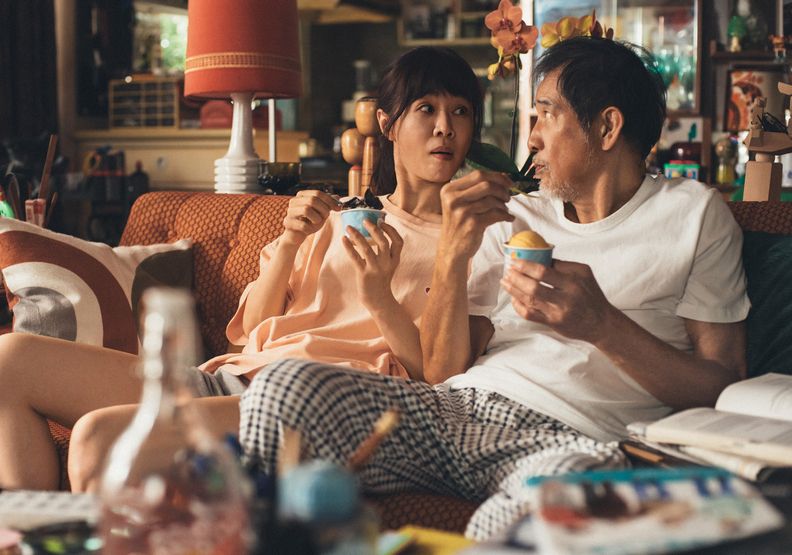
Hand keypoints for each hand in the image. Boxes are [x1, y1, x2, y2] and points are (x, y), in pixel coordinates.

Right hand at [281, 190, 340, 246]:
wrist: (297, 235)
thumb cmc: (309, 222)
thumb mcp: (321, 212)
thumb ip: (328, 204)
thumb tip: (338, 197)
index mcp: (302, 195)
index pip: (318, 193)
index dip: (330, 200)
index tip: (339, 208)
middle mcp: (294, 201)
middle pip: (312, 200)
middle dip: (324, 209)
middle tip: (327, 217)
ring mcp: (289, 211)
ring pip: (306, 209)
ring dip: (317, 218)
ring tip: (316, 222)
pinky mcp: (287, 222)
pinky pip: (302, 225)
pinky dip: (309, 228)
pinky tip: (308, 230)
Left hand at [341, 220, 403, 311]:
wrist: (378, 300)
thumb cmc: (381, 279)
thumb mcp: (388, 265)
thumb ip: (385, 252)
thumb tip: (375, 231)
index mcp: (394, 260)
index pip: (398, 241)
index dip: (391, 230)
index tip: (381, 221)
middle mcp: (387, 263)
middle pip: (383, 242)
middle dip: (374, 229)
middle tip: (365, 220)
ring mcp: (375, 269)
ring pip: (367, 248)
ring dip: (357, 236)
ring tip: (349, 227)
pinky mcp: (364, 274)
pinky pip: (355, 258)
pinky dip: (348, 247)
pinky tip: (343, 239)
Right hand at [439, 170, 513, 261]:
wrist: (451, 249)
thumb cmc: (460, 224)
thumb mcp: (460, 203)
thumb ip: (476, 189)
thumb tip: (504, 177)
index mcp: (449, 190)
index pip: (478, 174)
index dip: (497, 176)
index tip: (508, 182)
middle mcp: (453, 199)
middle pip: (486, 185)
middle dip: (502, 190)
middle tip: (507, 197)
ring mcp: (462, 212)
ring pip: (492, 200)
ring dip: (503, 205)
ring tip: (504, 210)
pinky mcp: (472, 224)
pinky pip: (495, 214)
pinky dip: (506, 215)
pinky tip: (508, 218)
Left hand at [500, 260, 618, 343]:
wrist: (601, 322)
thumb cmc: (591, 294)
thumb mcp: (584, 273)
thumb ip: (562, 265)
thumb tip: (539, 256)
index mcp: (573, 281)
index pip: (544, 272)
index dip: (526, 266)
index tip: (515, 261)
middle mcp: (566, 298)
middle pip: (534, 287)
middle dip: (516, 277)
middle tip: (507, 271)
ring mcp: (558, 312)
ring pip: (529, 300)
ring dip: (514, 290)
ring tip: (505, 281)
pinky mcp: (553, 323)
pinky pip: (530, 314)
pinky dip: (518, 306)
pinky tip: (514, 297)